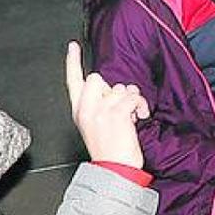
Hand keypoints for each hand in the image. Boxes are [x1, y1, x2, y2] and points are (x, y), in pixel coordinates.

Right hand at [65, 42, 148, 168]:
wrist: (115, 169)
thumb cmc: (110, 148)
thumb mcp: (97, 124)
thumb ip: (100, 104)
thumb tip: (115, 89)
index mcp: (79, 111)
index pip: (73, 81)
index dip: (72, 62)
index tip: (73, 46)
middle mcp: (86, 109)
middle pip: (98, 78)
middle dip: (113, 89)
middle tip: (120, 108)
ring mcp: (100, 111)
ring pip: (120, 88)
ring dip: (131, 99)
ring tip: (131, 117)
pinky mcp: (116, 113)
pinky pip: (132, 96)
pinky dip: (141, 105)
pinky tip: (140, 116)